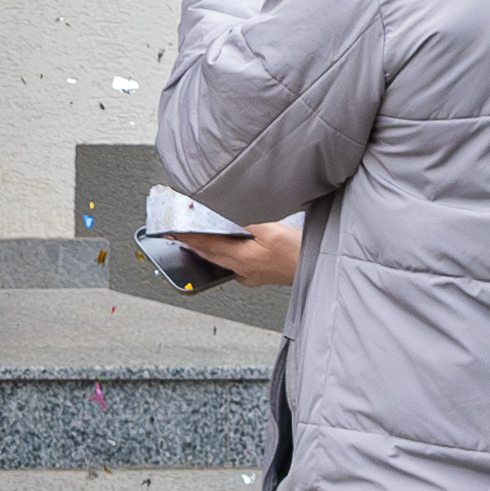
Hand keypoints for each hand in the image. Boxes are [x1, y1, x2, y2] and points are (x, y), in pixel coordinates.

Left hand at [184, 221, 301, 287]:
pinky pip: (235, 267)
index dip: (188, 236)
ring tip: (196, 243)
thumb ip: (246, 221)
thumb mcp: (271, 229)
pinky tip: (228, 255)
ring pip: (221, 261)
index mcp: (241, 257)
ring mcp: (250, 274)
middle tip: (179, 236)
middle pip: (210, 254)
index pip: (206, 244)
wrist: (316, 271)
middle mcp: (242, 268)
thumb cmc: (297, 253)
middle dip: (193, 244)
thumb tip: (227, 214)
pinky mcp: (259, 276)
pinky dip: (225, 258)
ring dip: (207, 251)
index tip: (173, 231)